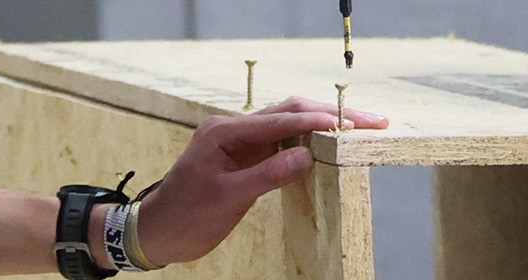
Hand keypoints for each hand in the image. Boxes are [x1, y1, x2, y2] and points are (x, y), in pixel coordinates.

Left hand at [136, 96, 388, 264]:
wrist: (159, 231)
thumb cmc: (187, 215)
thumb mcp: (228, 197)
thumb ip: (268, 174)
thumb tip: (307, 154)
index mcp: (223, 131)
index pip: (278, 120)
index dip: (315, 121)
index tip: (348, 123)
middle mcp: (232, 128)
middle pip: (288, 112)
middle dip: (328, 115)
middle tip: (368, 121)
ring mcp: (239, 141)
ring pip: (287, 124)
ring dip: (321, 125)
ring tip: (359, 128)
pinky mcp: (244, 155)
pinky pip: (280, 142)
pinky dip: (306, 141)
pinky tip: (329, 144)